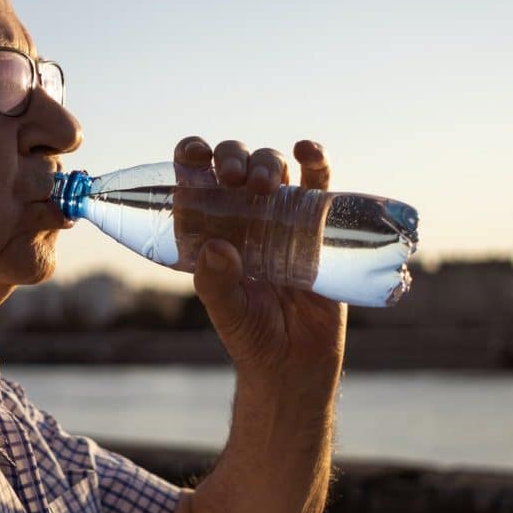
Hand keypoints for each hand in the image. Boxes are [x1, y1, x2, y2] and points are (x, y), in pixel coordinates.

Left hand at [174, 136, 346, 384]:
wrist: (298, 361)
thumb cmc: (253, 335)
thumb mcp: (228, 311)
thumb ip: (216, 283)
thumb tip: (215, 247)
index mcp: (211, 228)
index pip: (196, 179)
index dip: (192, 155)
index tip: (193, 154)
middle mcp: (243, 214)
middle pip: (236, 165)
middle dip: (232, 158)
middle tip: (232, 178)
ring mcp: (282, 216)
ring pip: (274, 167)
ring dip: (267, 161)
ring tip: (265, 183)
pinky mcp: (319, 223)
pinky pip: (319, 182)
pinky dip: (315, 159)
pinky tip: (308, 151)